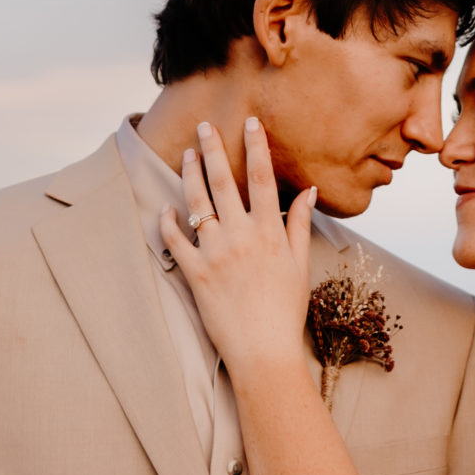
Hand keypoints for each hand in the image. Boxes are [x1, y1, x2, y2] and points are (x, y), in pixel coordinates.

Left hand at [161, 116, 315, 379]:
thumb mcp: (299, 264)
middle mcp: (241, 236)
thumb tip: (309, 191)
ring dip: (190, 175)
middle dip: (213, 149)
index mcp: (269, 232)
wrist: (263, 351)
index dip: (255, 146)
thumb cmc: (285, 309)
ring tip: (186, 154)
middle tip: (204, 125)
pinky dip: (168, 221)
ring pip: (197, 203)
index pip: (263, 177)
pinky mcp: (194, 273)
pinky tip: (165, 207)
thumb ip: (299, 224)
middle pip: (224, 181)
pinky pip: (175, 240)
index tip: (249, 122)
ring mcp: (215, 253)